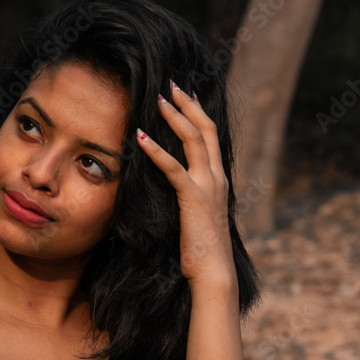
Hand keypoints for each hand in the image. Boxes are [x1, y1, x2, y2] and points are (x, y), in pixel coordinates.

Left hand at [135, 82, 236, 287]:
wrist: (213, 274)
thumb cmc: (202, 252)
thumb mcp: (198, 218)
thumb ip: (192, 200)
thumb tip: (177, 192)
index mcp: (219, 181)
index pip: (210, 138)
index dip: (198, 114)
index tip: (186, 97)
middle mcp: (217, 178)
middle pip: (205, 129)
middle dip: (188, 104)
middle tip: (172, 85)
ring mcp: (208, 187)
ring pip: (193, 140)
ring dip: (174, 117)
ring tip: (158, 100)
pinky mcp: (194, 198)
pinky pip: (173, 168)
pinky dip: (156, 150)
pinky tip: (140, 137)